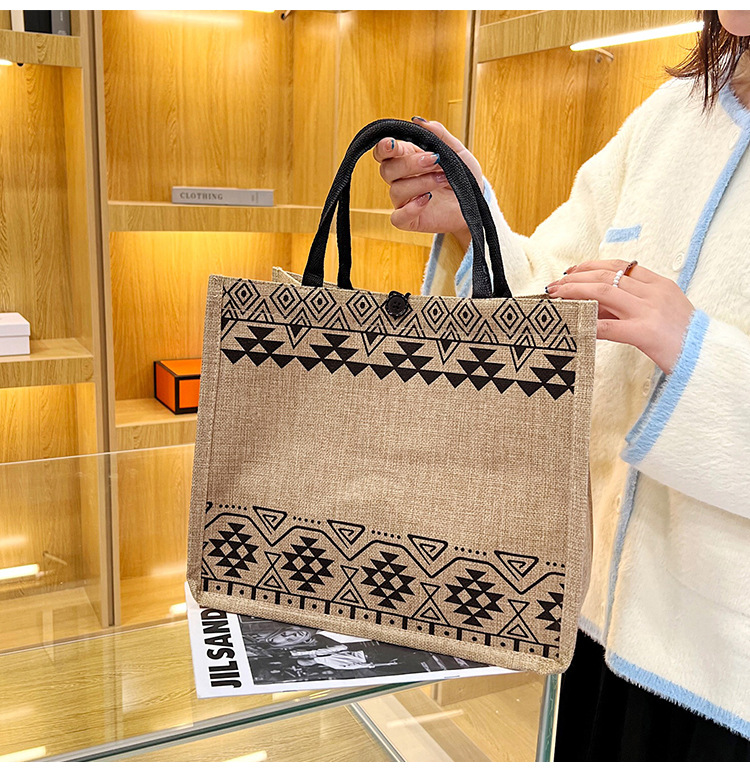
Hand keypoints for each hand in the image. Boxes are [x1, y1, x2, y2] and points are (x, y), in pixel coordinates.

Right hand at [372, 117, 482, 247]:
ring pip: (396, 190)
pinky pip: (398, 217)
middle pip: (387, 169)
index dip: (384, 147)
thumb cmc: (464, 176)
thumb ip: (439, 135)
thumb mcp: (457, 151)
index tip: (393, 144)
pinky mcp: (411, 220)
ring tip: (443, 178)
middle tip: (434, 159)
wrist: (477, 201)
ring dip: (421, 182)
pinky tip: (427, 199)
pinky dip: (410, 208)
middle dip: (410, 163)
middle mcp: (402, 180)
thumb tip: (420, 121)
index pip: (384, 152)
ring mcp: (405, 201)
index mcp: (408, 159)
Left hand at [546, 260, 694, 374]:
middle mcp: (653, 293)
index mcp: (659, 284)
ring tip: (556, 297)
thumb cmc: (679, 338)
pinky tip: (571, 326)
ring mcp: (649, 311)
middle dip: (576, 278)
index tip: (572, 270)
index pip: (620, 266)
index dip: (591, 266)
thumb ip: (629, 303)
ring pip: (604, 292)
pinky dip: (586, 324)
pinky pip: (607, 326)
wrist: (704, 358)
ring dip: (575, 292)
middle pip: (607, 276)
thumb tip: (592, 301)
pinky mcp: (644, 333)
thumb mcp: (658, 311)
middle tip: (554, 284)